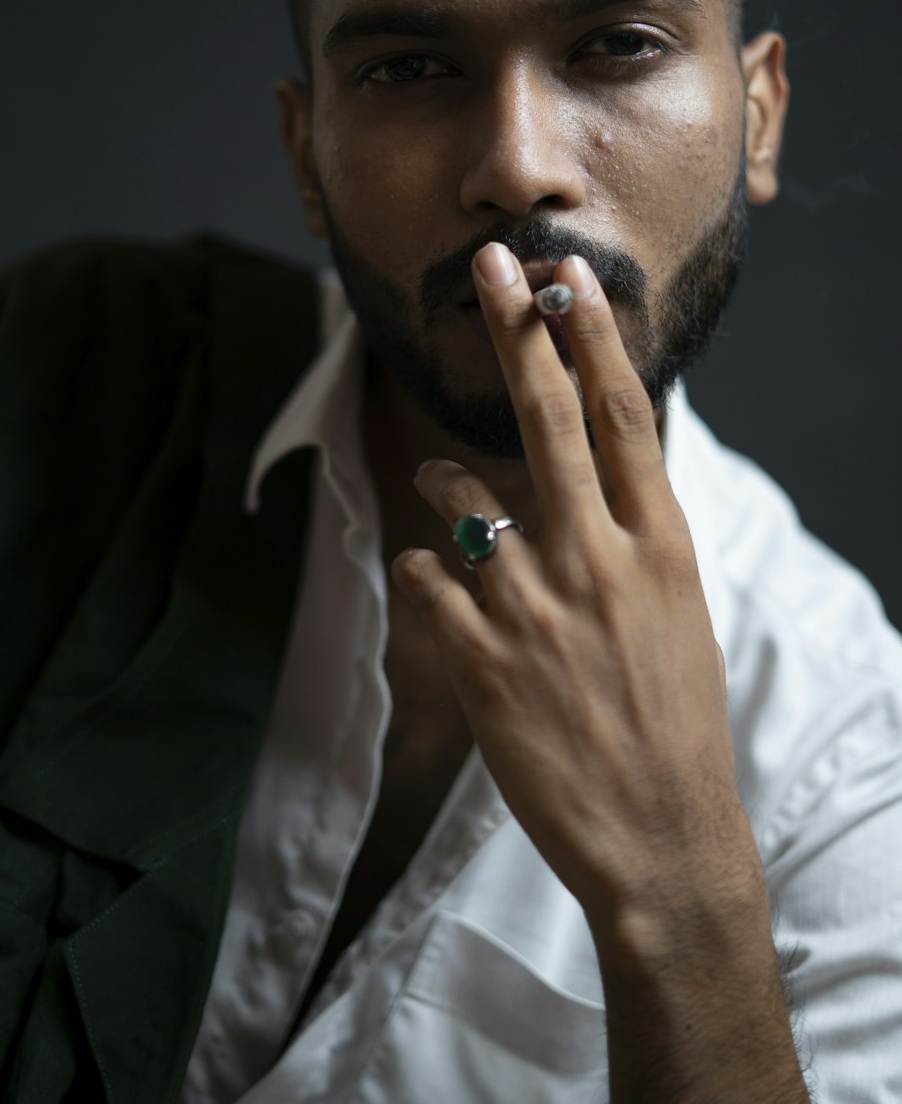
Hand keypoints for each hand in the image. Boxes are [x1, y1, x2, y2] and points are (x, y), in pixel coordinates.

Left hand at [391, 244, 759, 946]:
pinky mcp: (481, 659)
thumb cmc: (675, 722)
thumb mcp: (678, 612)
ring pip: (462, 495)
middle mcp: (599, 561)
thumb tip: (594, 476)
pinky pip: (425, 579)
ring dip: (444, 476)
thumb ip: (634, 538)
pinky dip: (424, 575)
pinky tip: (439, 596)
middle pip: (550, 420)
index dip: (592, 338)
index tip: (568, 276)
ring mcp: (535, 607)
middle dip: (519, 332)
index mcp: (661, 547)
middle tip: (491, 264)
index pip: (625, 417)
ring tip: (440, 476)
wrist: (662, 839)